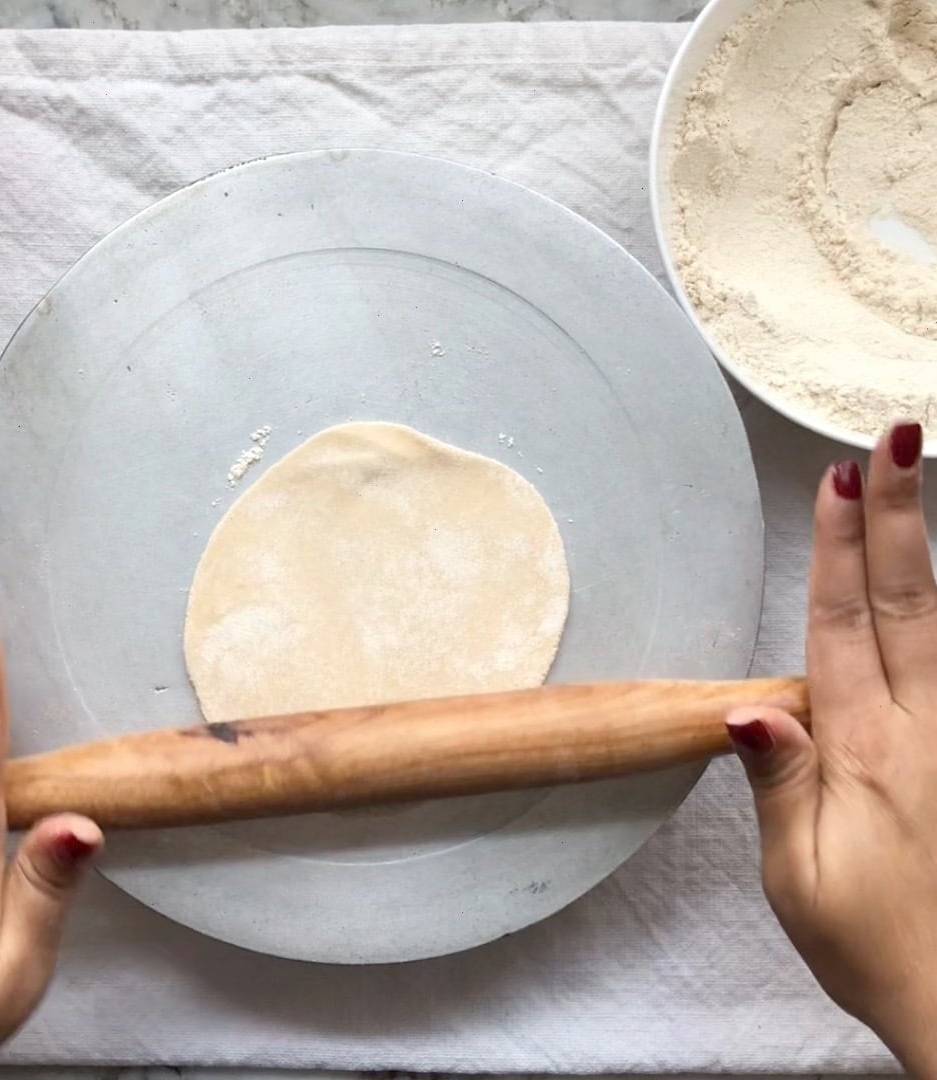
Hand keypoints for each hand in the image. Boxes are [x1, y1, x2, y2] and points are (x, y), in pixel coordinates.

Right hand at [728, 422, 936, 1077]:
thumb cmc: (870, 941)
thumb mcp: (797, 879)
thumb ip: (781, 785)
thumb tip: (750, 709)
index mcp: (863, 750)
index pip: (843, 628)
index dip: (841, 550)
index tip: (842, 480)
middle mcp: (920, 729)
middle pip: (906, 604)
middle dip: (897, 518)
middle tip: (896, 440)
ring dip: (928, 549)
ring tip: (924, 479)